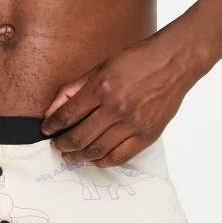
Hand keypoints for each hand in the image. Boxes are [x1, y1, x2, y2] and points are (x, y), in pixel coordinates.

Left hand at [41, 43, 196, 166]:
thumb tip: (51, 111)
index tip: (47, 130)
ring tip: (71, 154)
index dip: (52, 126)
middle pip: (79, 137)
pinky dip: (102, 161)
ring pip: (97, 151)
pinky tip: (94, 158)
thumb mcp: (100, 67)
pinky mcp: (147, 134)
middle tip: (57, 145)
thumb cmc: (136, 61)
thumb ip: (73, 90)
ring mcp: (133, 123)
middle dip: (62, 145)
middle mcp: (116, 107)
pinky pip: (119, 157)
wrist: (174, 61)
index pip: (67, 115)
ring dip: (78, 156)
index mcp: (101, 87)